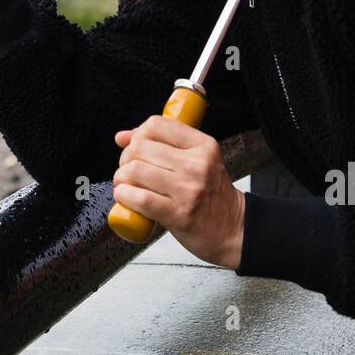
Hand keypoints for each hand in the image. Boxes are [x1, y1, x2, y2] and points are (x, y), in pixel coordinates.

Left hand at [113, 115, 245, 268]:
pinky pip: (140, 198)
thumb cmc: (211, 194)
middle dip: (125, 159)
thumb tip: (121, 137)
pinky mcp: (178, 215)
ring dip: (121, 178)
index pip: (157, 125)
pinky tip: (125, 197)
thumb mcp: (199, 161)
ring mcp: (188, 190)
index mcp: (203, 146)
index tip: (134, 146)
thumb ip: (164, 144)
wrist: (233, 229)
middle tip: (128, 170)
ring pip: (135, 171)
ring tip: (125, 185)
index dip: (137, 134)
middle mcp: (197, 165)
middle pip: (140, 147)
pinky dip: (124, 196)